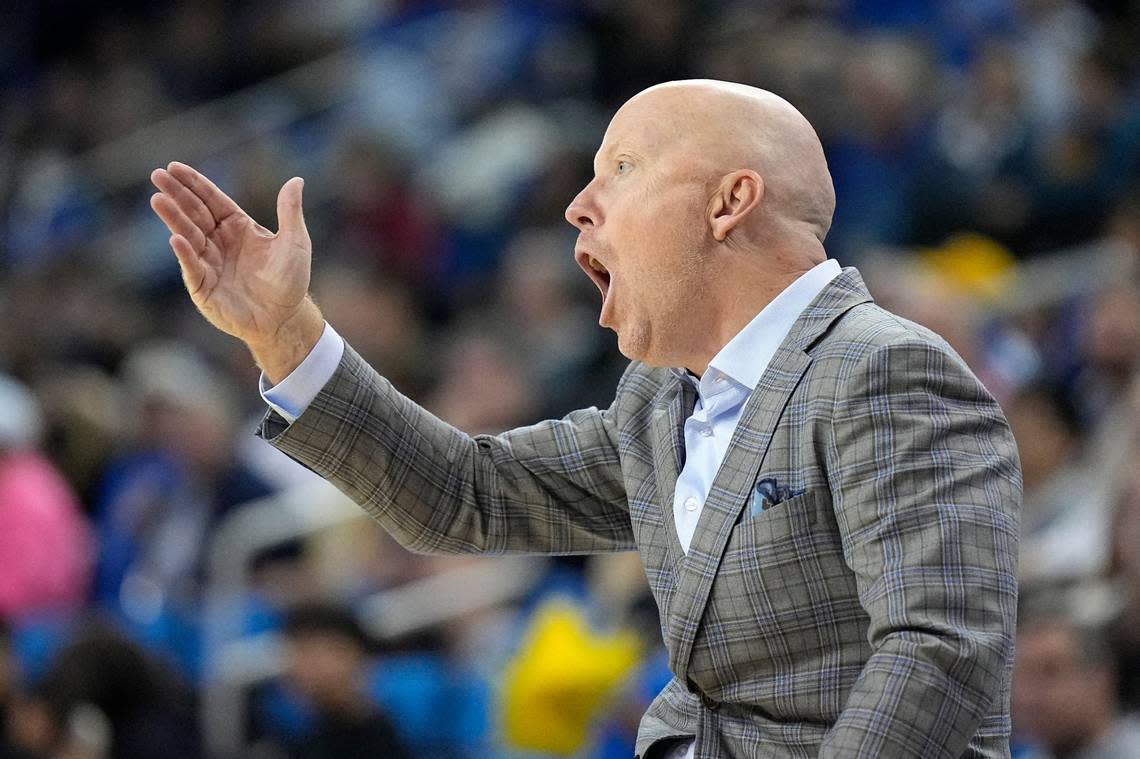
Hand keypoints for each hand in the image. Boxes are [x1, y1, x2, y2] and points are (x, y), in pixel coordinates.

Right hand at [150, 162, 323, 380]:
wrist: (284, 318)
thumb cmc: (290, 280)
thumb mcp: (294, 242)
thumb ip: (290, 212)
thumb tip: (296, 180)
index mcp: (237, 226)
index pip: (211, 200)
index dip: (194, 184)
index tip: (174, 167)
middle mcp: (219, 241)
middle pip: (194, 213)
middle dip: (176, 194)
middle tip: (157, 175)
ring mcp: (209, 263)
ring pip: (188, 235)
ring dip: (174, 218)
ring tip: (158, 200)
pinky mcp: (203, 286)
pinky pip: (192, 267)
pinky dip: (185, 253)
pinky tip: (176, 239)